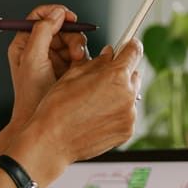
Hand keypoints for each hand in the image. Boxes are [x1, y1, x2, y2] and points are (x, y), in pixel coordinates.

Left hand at [7, 4, 88, 126]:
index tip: (68, 16)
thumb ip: (42, 32)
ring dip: (79, 48)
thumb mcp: (33, 60)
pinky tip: (81, 69)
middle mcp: (39, 49)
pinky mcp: (68, 69)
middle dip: (71, 36)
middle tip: (76, 51)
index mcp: (24, 44)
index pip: (38, 17)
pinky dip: (84, 59)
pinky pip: (80, 54)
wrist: (42, 124)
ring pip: (72, 40)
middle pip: (60, 27)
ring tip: (78, 62)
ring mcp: (54, 59)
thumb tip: (55, 12)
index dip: (54, 13)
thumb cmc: (31, 96)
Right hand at [13, 39, 143, 179]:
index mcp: (115, 75)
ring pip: (130, 95)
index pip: (134, 50)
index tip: (128, 46)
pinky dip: (117, 112)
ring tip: (95, 102)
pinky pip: (127, 114)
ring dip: (119, 94)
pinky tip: (97, 116)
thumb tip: (110, 54)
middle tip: (102, 79)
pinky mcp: (127, 131)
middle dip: (121, 73)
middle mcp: (127, 94)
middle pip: (134, 74)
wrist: (52, 141)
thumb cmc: (57, 107)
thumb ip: (97, 62)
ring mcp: (129, 115)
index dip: (130, 46)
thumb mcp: (73, 75)